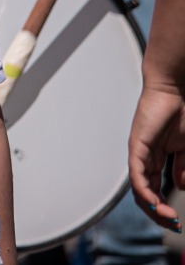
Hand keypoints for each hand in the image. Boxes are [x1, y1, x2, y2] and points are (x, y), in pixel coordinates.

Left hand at [129, 81, 184, 231]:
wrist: (174, 92)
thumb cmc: (180, 114)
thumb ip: (184, 167)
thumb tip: (181, 187)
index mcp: (156, 158)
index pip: (155, 188)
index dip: (164, 206)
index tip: (177, 220)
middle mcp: (144, 158)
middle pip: (144, 193)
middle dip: (157, 213)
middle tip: (172, 226)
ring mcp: (139, 153)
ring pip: (139, 188)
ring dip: (152, 207)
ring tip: (167, 219)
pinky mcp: (137, 147)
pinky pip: (137, 174)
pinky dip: (145, 191)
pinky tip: (155, 204)